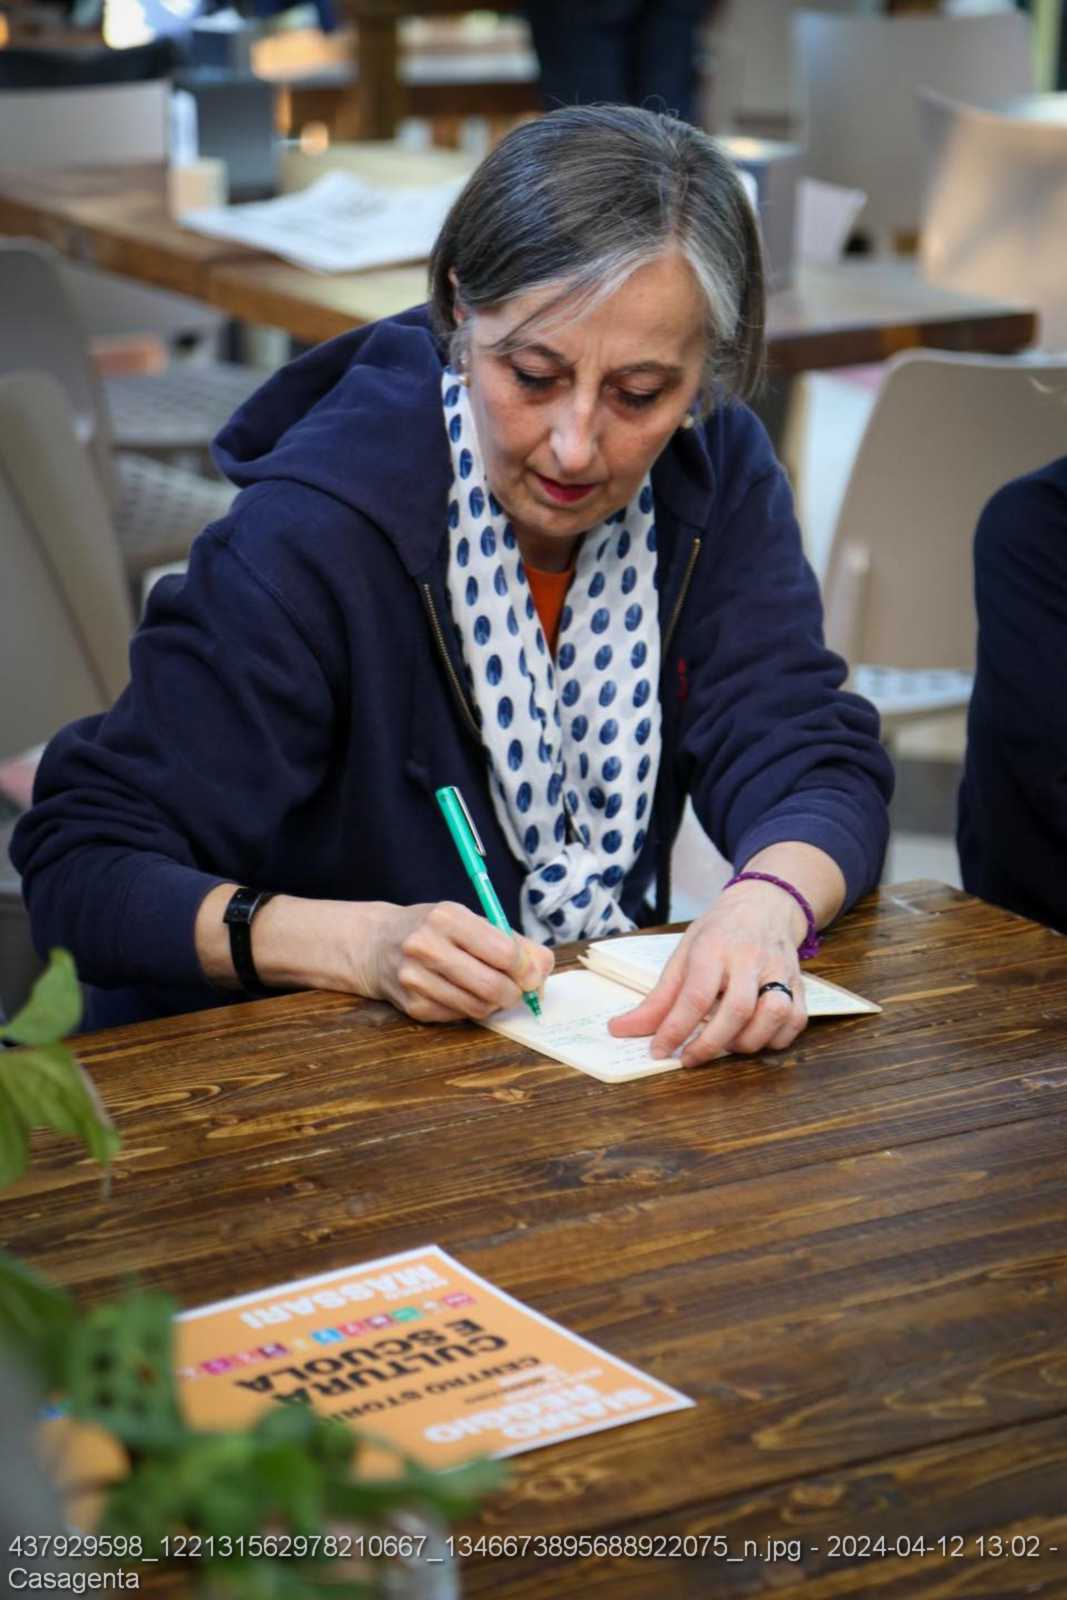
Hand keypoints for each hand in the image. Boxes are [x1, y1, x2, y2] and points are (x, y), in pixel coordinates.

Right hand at [361, 901, 553, 1023]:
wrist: (377, 944)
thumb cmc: (435, 930)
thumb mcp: (470, 920)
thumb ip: (512, 941)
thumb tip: (544, 969)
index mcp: (447, 917)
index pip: (504, 952)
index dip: (527, 968)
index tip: (531, 972)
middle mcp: (426, 946)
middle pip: (493, 986)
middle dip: (515, 992)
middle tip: (516, 987)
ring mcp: (415, 979)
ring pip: (479, 1008)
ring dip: (494, 1004)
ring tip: (490, 989)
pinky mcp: (412, 1007)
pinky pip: (460, 1017)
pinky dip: (470, 1009)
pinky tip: (462, 993)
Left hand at [607, 881, 807, 1065]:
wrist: (764, 904)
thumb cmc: (719, 932)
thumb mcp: (682, 954)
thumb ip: (657, 997)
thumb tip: (622, 1029)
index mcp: (714, 947)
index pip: (696, 994)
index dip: (675, 1029)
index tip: (659, 1050)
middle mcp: (750, 958)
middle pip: (737, 1009)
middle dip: (711, 1044)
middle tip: (689, 1058)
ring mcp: (780, 970)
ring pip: (773, 1015)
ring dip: (747, 1042)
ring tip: (725, 1045)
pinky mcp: (800, 984)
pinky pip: (795, 1020)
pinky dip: (775, 1039)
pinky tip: (754, 1038)